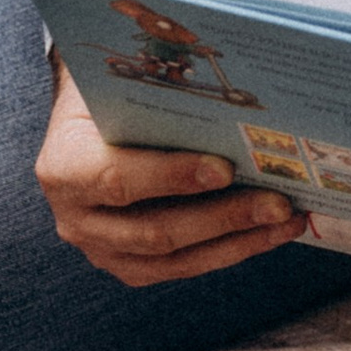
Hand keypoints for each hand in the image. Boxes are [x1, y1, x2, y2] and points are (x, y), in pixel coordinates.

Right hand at [35, 65, 306, 288]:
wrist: (86, 121)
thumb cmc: (110, 94)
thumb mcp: (118, 83)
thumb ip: (158, 91)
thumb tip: (227, 84)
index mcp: (64, 167)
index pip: (117, 179)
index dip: (171, 177)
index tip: (225, 169)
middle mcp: (76, 218)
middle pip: (155, 231)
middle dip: (224, 218)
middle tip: (277, 202)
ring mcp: (101, 249)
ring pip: (175, 260)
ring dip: (237, 242)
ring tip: (286, 220)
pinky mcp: (129, 265)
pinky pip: (184, 267)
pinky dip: (231, 250)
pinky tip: (269, 232)